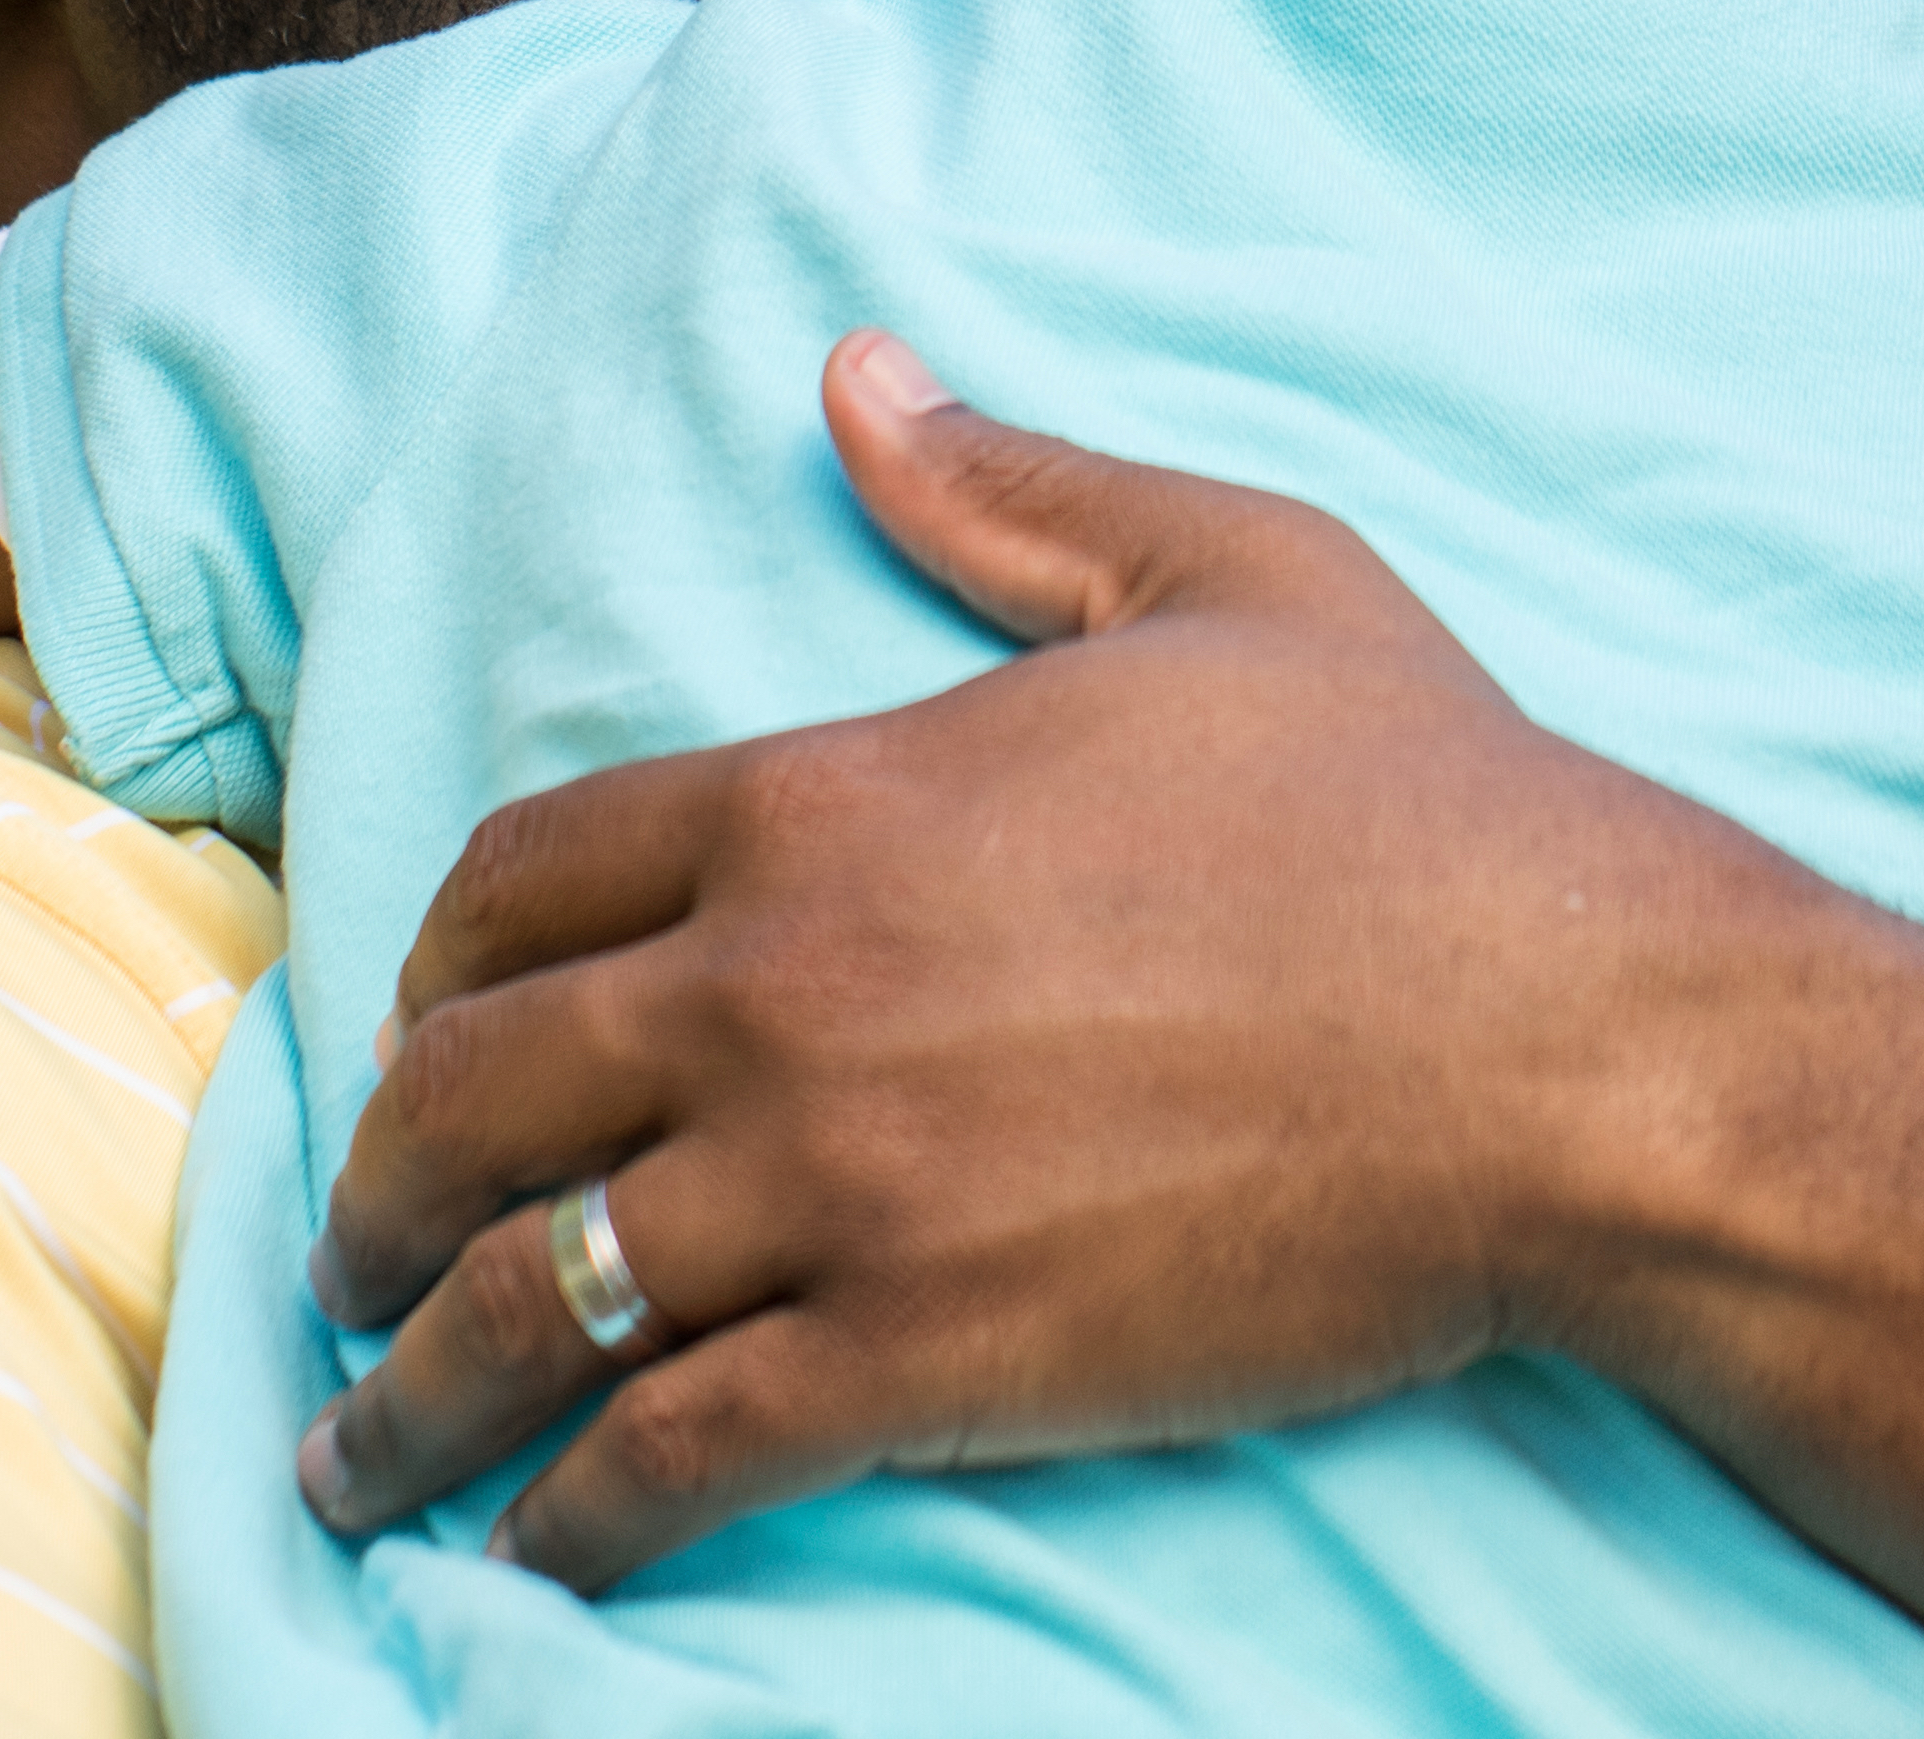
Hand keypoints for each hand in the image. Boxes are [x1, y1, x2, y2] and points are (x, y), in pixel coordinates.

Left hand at [296, 331, 1779, 1585]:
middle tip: (343, 1262)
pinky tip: (541, 1547)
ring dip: (414, 1389)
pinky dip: (578, 1514)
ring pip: (536, 1298)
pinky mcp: (928, 1353)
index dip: (430, 971)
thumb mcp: (1218, 573)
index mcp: (826, 799)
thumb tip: (855, 375)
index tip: (403, 1037)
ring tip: (359, 1452)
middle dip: (373, 1193)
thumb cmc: (1420, 803)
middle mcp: (786, 986)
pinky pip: (676, 1449)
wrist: (1580, 1047)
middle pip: (476, 1095)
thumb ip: (1005, 489)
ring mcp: (845, 1180)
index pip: (522, 881)